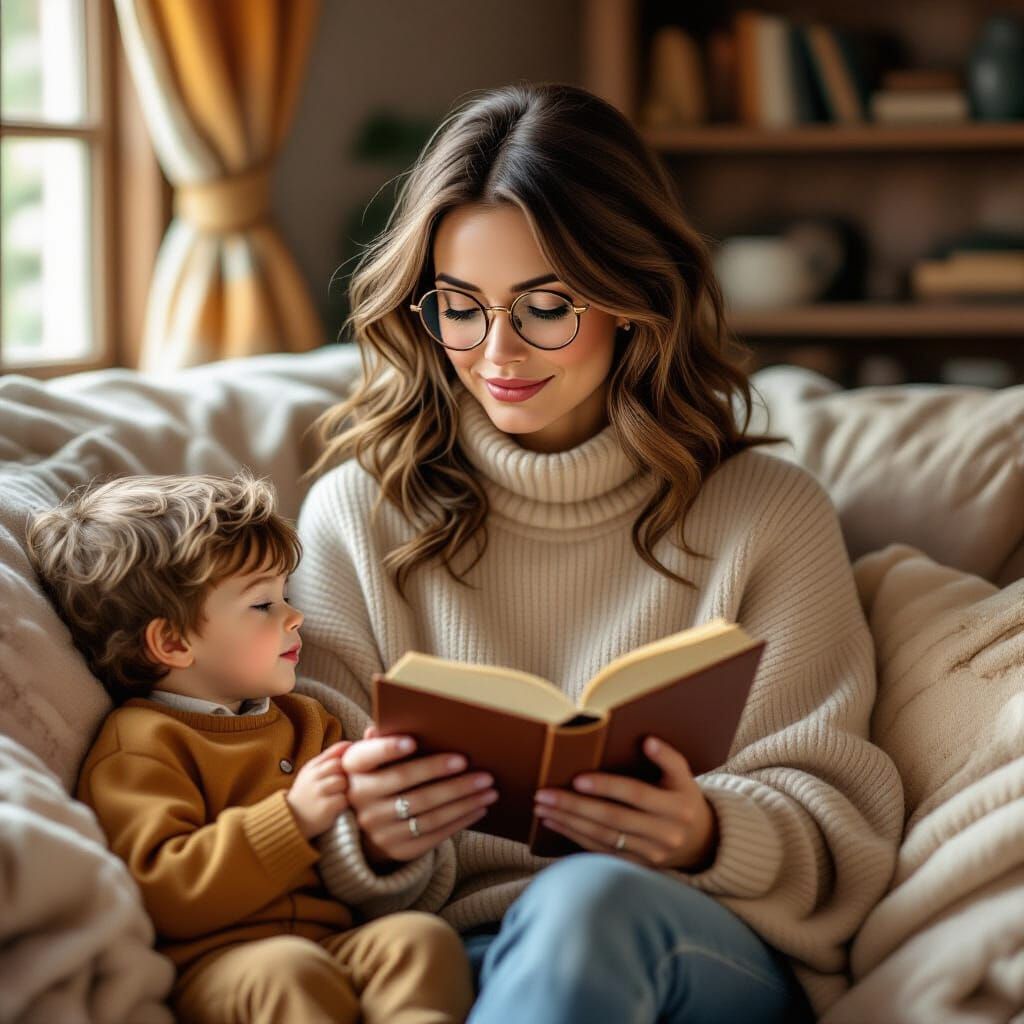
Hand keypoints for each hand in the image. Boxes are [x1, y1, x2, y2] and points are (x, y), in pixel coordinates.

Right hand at [286, 740, 351, 839]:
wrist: (291, 821)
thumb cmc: (307, 794)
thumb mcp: (312, 772)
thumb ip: (330, 756)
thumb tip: (350, 743)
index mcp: (312, 767)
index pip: (336, 755)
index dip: (345, 762)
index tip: (345, 772)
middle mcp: (313, 777)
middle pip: (341, 767)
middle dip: (344, 775)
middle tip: (339, 787)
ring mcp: (319, 792)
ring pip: (343, 782)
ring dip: (344, 790)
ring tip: (335, 797)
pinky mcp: (325, 808)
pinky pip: (343, 800)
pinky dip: (342, 805)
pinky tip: (334, 808)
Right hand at [341, 724, 497, 867]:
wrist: (368, 831)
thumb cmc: (380, 780)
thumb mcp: (373, 762)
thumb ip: (381, 742)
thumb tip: (385, 724)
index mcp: (354, 771)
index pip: (368, 757)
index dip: (388, 749)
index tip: (412, 741)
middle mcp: (362, 802)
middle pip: (408, 785)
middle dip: (446, 776)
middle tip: (477, 767)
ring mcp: (380, 829)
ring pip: (427, 812)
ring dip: (463, 800)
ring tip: (489, 789)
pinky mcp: (399, 849)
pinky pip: (434, 834)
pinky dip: (460, 820)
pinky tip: (479, 808)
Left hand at [533, 736, 718, 870]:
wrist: (701, 842)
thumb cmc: (683, 798)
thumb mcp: (684, 776)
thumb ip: (667, 758)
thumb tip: (647, 740)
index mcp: (676, 807)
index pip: (636, 795)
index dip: (607, 787)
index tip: (578, 779)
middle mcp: (664, 833)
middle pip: (613, 819)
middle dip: (575, 807)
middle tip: (544, 794)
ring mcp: (650, 854)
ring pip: (603, 837)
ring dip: (569, 822)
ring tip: (542, 808)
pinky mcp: (637, 866)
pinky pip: (602, 851)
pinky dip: (575, 837)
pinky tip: (555, 823)